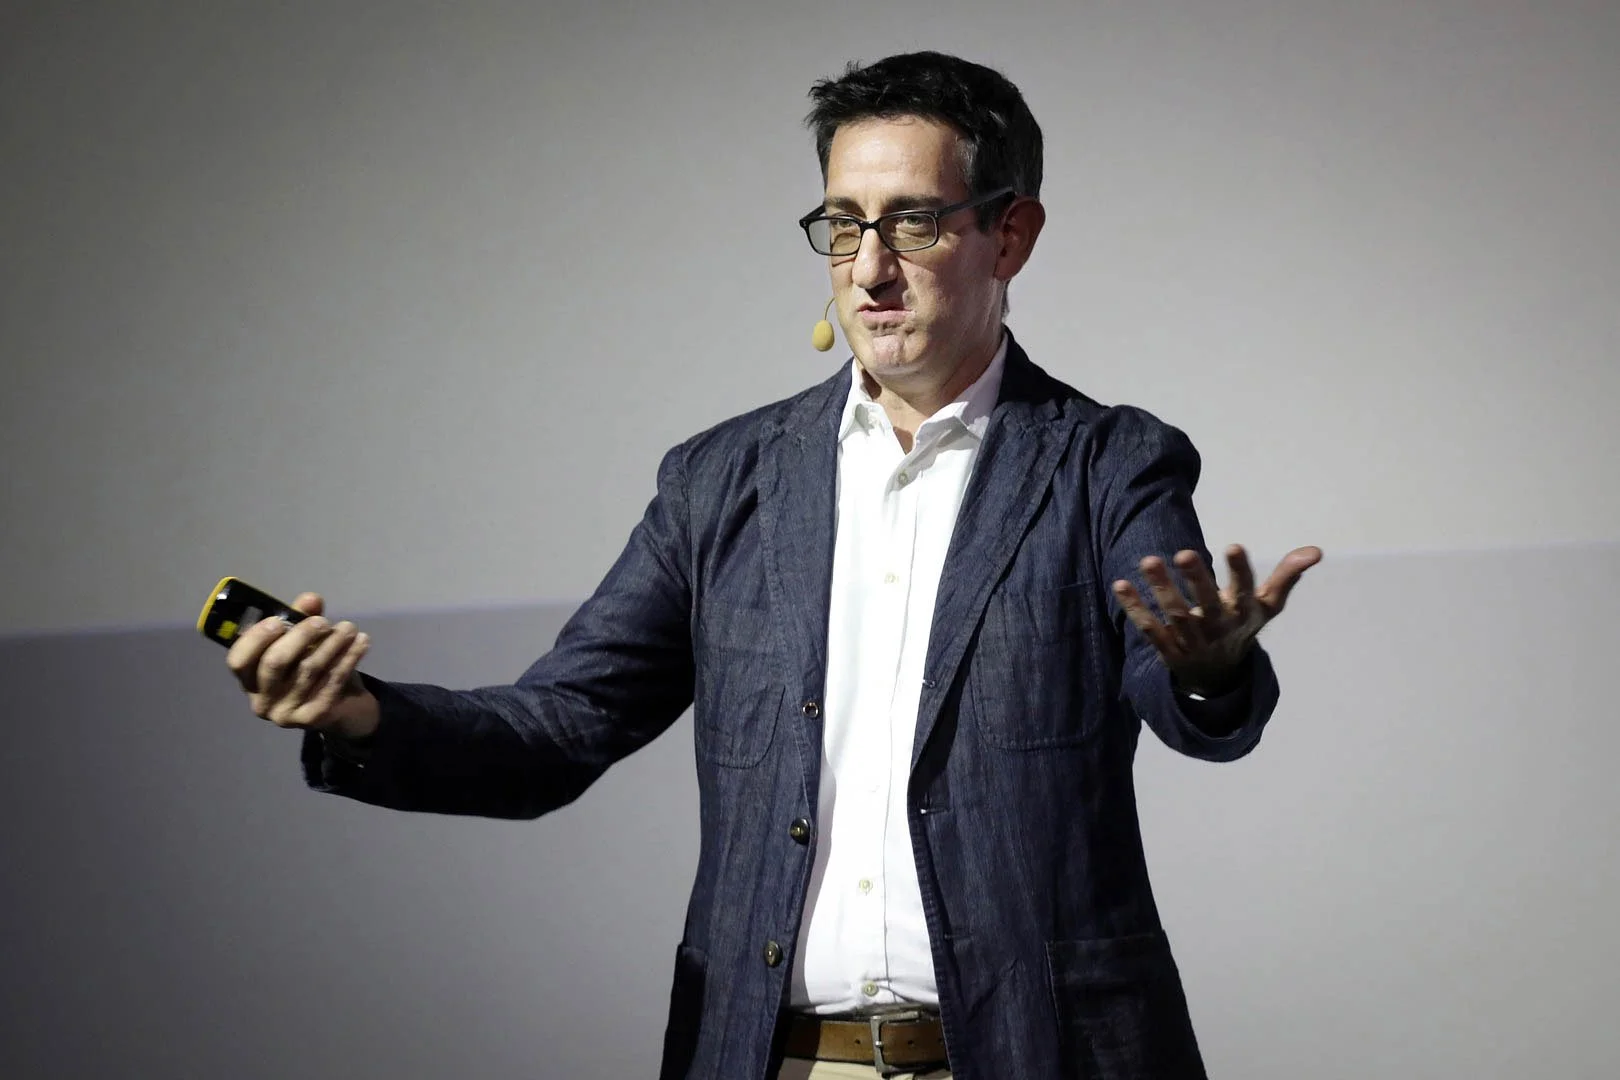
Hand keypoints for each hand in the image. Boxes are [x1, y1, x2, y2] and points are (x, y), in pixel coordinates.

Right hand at [225, 592, 379, 738]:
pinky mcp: (311, 719)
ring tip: (349, 628)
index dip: (256, 638)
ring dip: (332, 644)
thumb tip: (311, 599)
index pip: (239, 660)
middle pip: (274, 663)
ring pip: (308, 670)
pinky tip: (361, 642)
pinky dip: (348, 658)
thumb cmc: (311, 666)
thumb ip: (301, 618)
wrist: (343, 706)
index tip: (279, 620)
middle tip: (323, 622)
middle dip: (300, 636)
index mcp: (249, 679)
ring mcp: (285, 714)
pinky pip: (331, 683)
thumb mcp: (303, 640)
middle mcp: (261, 700)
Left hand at [1112, 545, 1321, 694]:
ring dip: (1161, 589)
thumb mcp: (1267, 607)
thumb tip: (1316, 550)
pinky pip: (1150, 629)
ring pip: (1175, 615)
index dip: (1241, 572)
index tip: (1233, 546)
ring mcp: (1192, 641)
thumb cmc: (1241, 627)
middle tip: (1185, 553)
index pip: (1245, 592)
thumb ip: (1286, 576)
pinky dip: (1135, 609)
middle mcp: (1218, 628)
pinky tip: (1121, 585)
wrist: (1218, 677)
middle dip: (1197, 580)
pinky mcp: (1168, 649)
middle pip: (1207, 605)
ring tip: (1148, 560)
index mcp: (1244, 615)